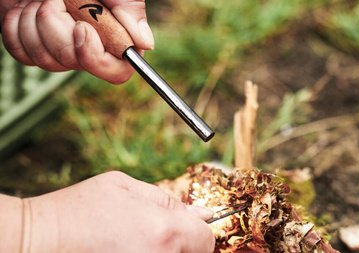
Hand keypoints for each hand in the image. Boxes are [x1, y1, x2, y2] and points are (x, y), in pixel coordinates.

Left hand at [1, 0, 153, 83]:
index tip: (81, 28)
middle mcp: (88, 47)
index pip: (116, 71)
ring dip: (36, 22)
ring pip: (44, 60)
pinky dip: (17, 27)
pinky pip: (21, 54)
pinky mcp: (31, 45)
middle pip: (73, 63)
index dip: (96, 59)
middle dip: (57, 26)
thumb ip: (129, 9)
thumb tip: (146, 43)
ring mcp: (59, 49)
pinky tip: (25, 9)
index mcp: (113, 35)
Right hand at [22, 171, 214, 252]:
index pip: (205, 239)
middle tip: (155, 235)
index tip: (185, 227)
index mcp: (164, 231)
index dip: (198, 230)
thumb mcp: (126, 187)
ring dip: (167, 252)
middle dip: (183, 244)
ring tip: (138, 242)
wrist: (40, 241)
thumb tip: (202, 213)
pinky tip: (130, 250)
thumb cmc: (79, 210)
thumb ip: (168, 201)